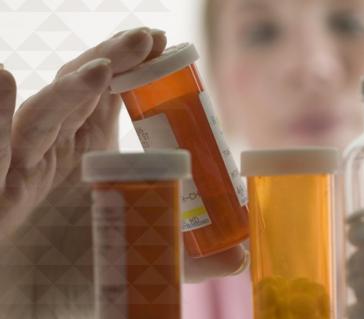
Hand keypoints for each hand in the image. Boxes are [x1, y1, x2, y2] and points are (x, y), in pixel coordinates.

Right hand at [0, 27, 248, 317]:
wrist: (21, 305)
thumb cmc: (70, 275)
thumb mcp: (134, 257)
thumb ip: (182, 257)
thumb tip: (240, 256)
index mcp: (90, 155)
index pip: (111, 97)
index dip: (133, 68)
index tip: (163, 45)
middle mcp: (55, 151)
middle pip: (80, 92)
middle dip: (111, 60)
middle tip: (146, 39)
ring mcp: (20, 167)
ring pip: (40, 116)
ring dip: (69, 91)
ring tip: (102, 70)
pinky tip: (2, 81)